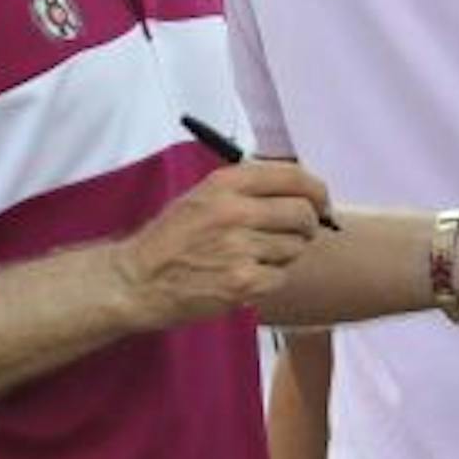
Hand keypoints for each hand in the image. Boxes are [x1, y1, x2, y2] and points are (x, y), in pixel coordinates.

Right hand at [120, 160, 329, 323]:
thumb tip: (301, 190)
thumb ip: (248, 188)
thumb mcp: (203, 196)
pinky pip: (281, 276)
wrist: (138, 280)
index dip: (317, 190)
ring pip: (296, 247)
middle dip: (308, 224)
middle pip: (303, 212)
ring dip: (286, 254)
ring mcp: (240, 248)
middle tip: (299, 233)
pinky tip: (247, 275)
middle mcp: (235, 211)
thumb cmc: (172, 238)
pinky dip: (271, 278)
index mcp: (226, 183)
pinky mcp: (243, 282)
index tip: (321, 202)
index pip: (293, 176)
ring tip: (256, 256)